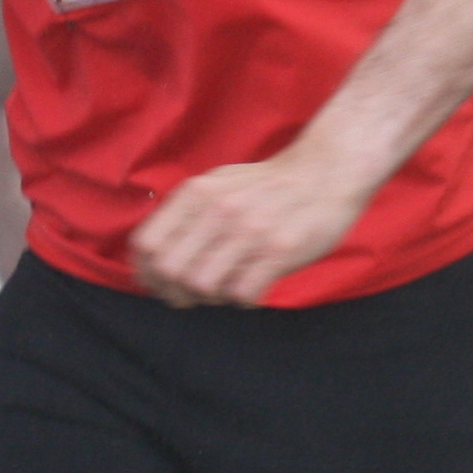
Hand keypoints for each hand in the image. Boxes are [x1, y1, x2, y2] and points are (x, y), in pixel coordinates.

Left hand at [130, 151, 373, 308]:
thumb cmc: (267, 186)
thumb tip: (153, 256)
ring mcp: (249, 231)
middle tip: (192, 296)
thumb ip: (186, 213)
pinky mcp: (280, 251)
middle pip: (170, 271)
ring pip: (203, 286)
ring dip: (211, 297)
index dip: (147, 274)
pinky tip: (253, 287)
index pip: (147, 244)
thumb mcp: (218, 185)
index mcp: (197, 194)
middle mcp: (218, 211)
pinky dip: (243, 300)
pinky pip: (243, 294)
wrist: (325, 173)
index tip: (161, 284)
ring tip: (227, 288)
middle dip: (175, 292)